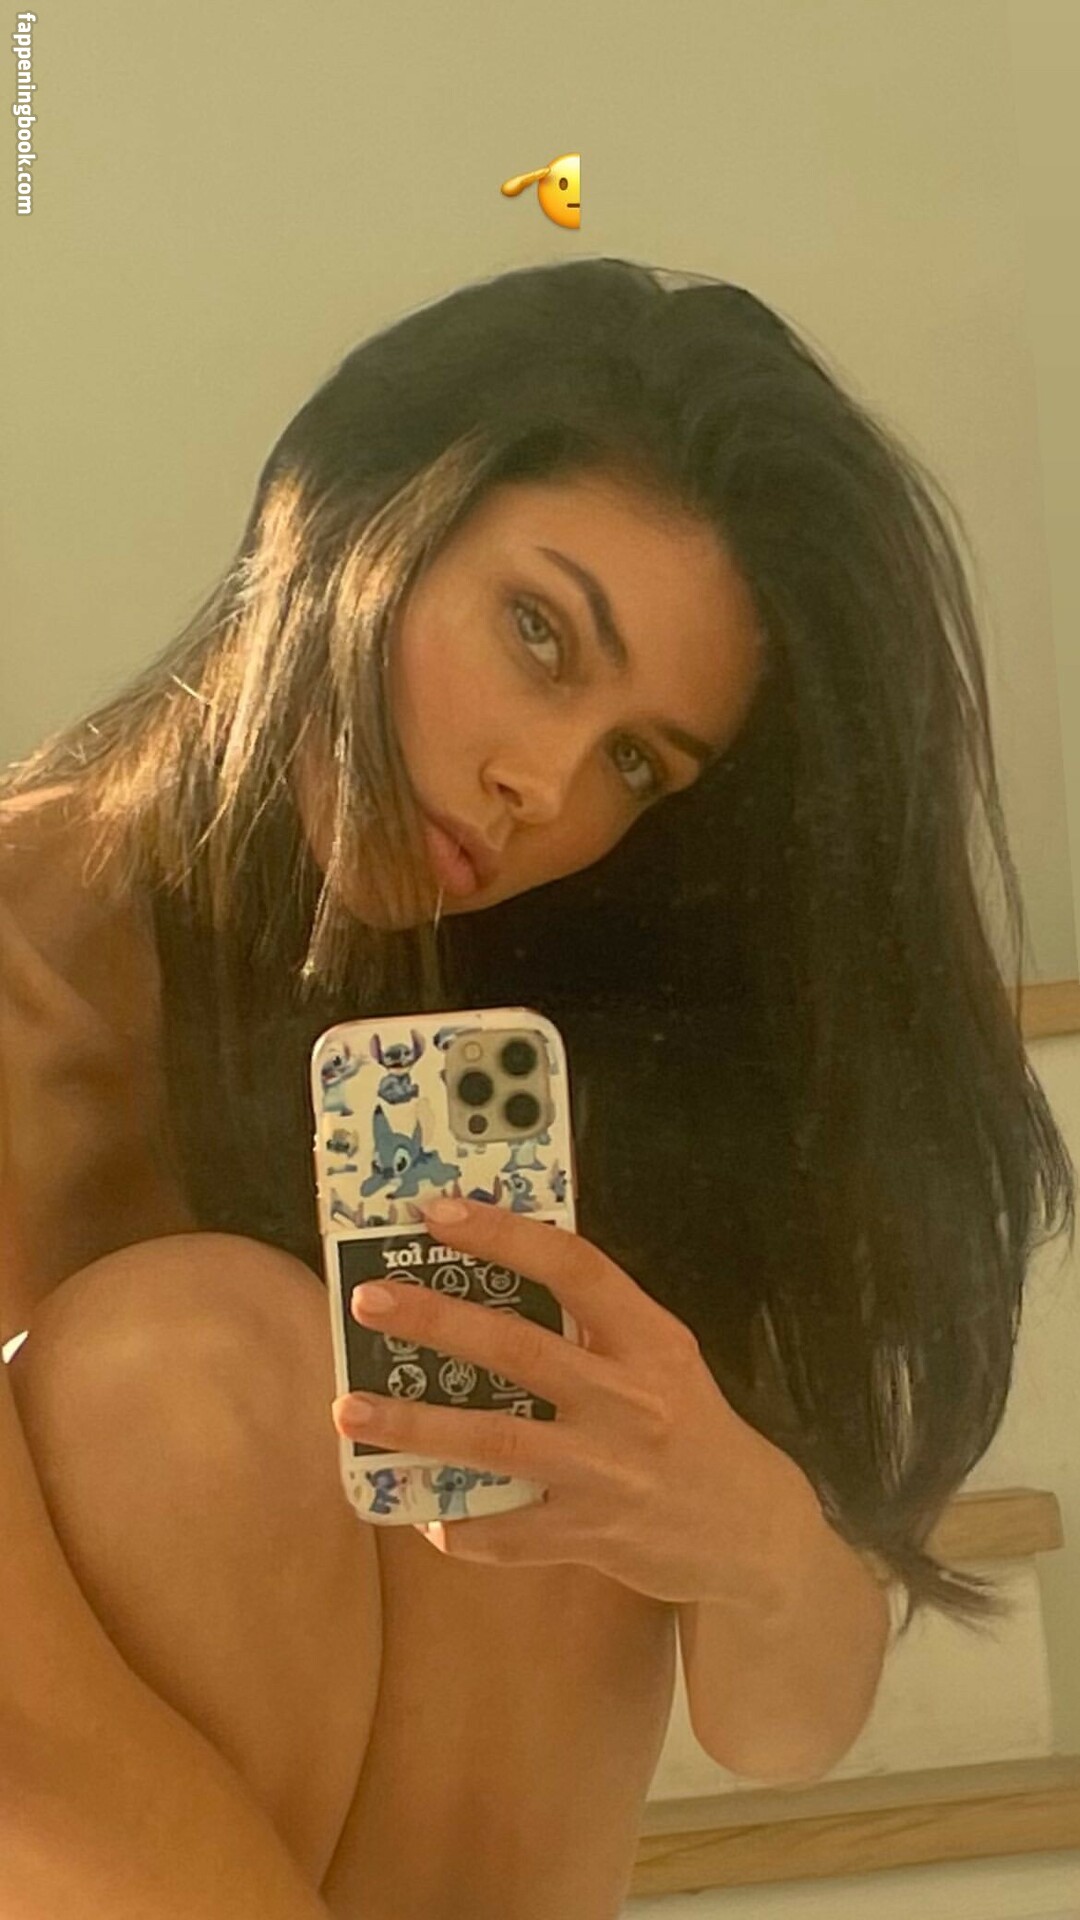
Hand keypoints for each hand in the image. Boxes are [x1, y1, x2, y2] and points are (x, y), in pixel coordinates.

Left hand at [330, 1197, 815, 1606]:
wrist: (753, 1531)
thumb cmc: (691, 1427)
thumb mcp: (664, 1358)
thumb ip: (597, 1324)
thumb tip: (499, 1276)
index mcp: (650, 1339)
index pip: (574, 1267)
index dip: (504, 1234)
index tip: (439, 1213)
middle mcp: (629, 1398)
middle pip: (518, 1350)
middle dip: (436, 1321)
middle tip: (369, 1301)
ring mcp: (609, 1471)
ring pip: (495, 1442)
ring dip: (415, 1427)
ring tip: (350, 1410)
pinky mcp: (593, 1536)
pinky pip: (507, 1534)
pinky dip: (458, 1525)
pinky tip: (422, 1513)